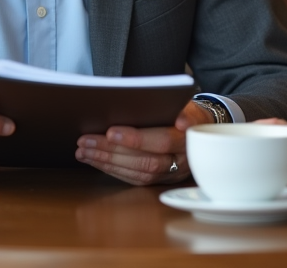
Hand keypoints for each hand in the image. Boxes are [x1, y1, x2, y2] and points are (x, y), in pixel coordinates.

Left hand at [75, 99, 213, 184]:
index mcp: (189, 139)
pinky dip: (112, 170)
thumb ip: (179, 108)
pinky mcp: (161, 180)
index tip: (110, 131)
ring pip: (138, 173)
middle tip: (85, 141)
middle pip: (145, 161)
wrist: (204, 131)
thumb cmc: (188, 112)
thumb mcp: (188, 105)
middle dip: (112, 152)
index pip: (162, 141)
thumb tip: (176, 118)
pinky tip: (94, 161)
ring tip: (83, 151)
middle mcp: (182, 161)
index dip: (136, 138)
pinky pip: (136, 180)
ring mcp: (171, 174)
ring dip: (106, 163)